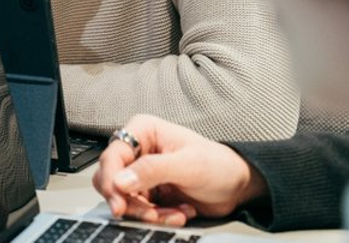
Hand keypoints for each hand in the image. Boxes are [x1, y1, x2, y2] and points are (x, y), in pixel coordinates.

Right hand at [91, 114, 267, 225]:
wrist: (238, 187)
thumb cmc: (219, 165)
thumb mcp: (188, 165)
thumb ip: (152, 170)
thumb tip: (121, 181)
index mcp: (143, 131)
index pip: (113, 155)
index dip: (111, 179)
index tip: (118, 203)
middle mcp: (137, 150)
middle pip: (111, 178)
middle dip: (129, 201)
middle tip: (148, 215)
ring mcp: (141, 172)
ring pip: (124, 197)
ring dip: (147, 212)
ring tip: (174, 214)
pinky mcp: (149, 191)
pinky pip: (139, 209)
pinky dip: (157, 217)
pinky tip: (179, 212)